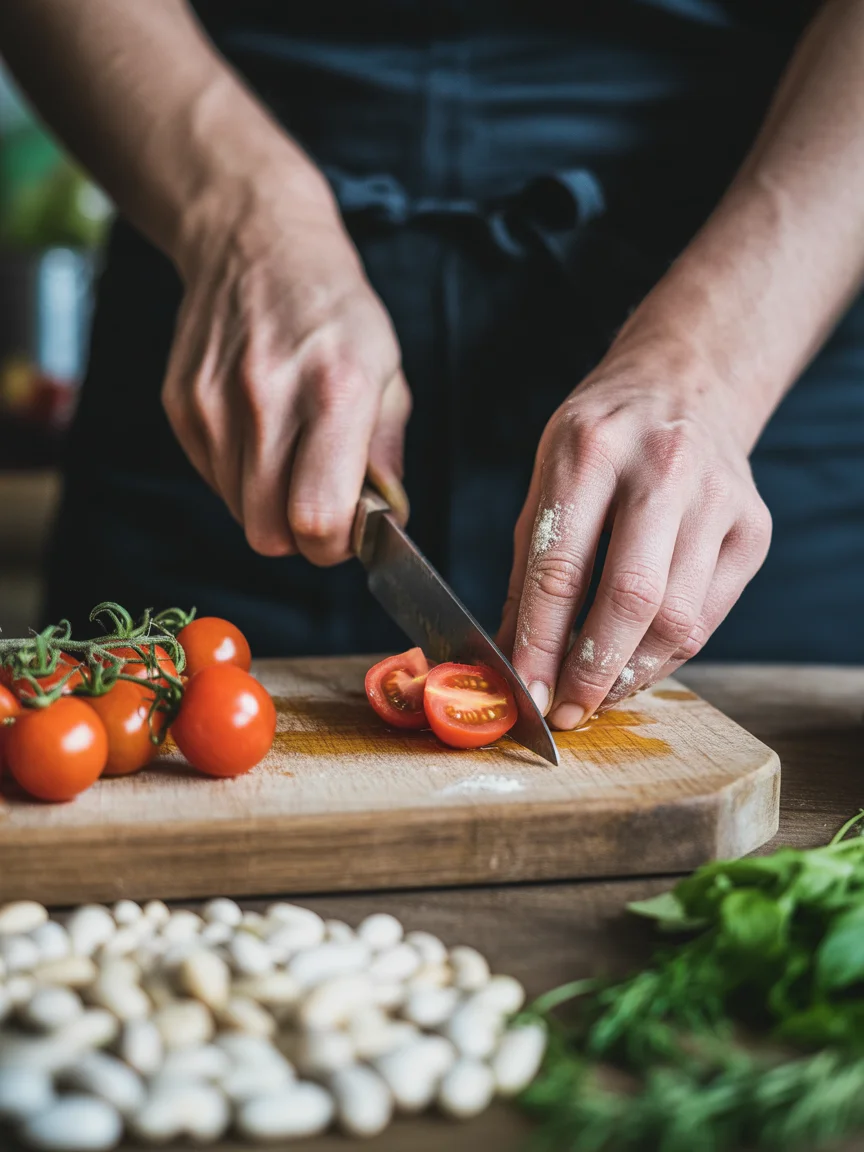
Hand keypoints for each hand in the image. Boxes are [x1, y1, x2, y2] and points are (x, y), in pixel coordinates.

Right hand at [162, 171, 409, 563]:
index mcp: (335, 392)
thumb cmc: (335, 310)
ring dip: (270, 505)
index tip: (346, 533)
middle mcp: (268, 399)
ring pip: (239, 513)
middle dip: (300, 538)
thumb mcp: (388, 370)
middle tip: (320, 506)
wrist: (255, 242)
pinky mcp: (181, 404)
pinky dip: (240, 476)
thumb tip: (385, 521)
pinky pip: (213, 480)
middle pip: (269, 534)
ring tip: (291, 456)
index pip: (317, 519)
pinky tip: (260, 433)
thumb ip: (387, 454)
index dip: (334, 545)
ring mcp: (215, 402)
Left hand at [499, 343, 771, 727]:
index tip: (526, 691)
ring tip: (597, 693)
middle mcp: (664, 470)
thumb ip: (530, 570)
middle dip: (593, 672)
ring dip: (632, 673)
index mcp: (592, 450)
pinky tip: (637, 662)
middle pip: (632, 598)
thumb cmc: (602, 438)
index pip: (561, 567)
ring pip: (680, 619)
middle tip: (567, 712)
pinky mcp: (753, 529)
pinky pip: (709, 617)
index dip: (540, 642)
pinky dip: (667, 655)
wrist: (686, 383)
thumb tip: (510, 656)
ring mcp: (718, 499)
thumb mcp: (547, 478)